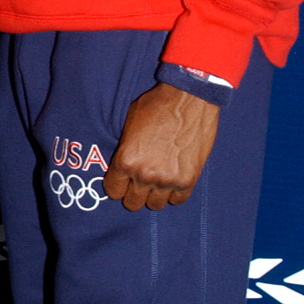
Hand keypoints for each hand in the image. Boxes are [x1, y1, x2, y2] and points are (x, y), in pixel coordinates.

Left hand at [104, 83, 218, 211]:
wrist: (189, 98)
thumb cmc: (157, 105)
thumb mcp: (129, 123)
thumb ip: (125, 148)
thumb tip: (123, 162)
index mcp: (125, 160)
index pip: (113, 191)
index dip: (117, 185)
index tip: (122, 180)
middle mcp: (144, 174)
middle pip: (132, 203)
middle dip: (133, 193)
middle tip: (140, 182)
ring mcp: (167, 179)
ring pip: (155, 204)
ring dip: (154, 195)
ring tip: (158, 181)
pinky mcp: (188, 179)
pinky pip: (177, 200)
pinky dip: (174, 193)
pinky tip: (173, 181)